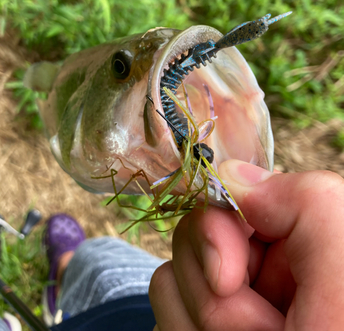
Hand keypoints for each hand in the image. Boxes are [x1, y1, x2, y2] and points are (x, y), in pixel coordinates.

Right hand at [149, 160, 343, 329]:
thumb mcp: (343, 269)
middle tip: (261, 329)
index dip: (217, 228)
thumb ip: (306, 201)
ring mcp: (225, 301)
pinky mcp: (195, 325)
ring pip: (171, 277)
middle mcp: (260, 267)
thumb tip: (231, 174)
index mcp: (297, 241)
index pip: (231, 198)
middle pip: (192, 235)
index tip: (228, 277)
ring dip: (199, 318)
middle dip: (212, 286)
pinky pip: (163, 311)